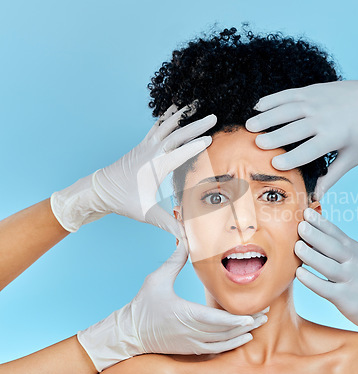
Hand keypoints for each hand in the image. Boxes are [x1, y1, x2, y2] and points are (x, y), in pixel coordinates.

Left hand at [51, 104, 215, 235]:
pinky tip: (172, 111)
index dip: (196, 146)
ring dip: (181, 116)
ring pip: (166, 126)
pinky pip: (157, 127)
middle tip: (213, 117)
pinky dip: (167, 118)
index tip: (211, 139)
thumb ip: (168, 224)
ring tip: (194, 105)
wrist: (99, 190)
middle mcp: (150, 152)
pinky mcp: (142, 145)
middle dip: (196, 125)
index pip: (180, 153)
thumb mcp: (146, 214)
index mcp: (154, 167)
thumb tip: (186, 238)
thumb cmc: (122, 201)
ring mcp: (145, 146)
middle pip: (176, 134)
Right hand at [77, 240, 268, 371]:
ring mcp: (191, 343)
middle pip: (225, 331)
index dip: (237, 319)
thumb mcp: (156, 279)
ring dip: (242, 335)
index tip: (253, 315)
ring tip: (258, 326)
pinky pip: (215, 349)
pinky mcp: (189, 348)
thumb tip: (186, 241)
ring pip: (223, 342)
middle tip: (265, 314)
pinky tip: (242, 339)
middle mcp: (191, 331)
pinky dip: (230, 345)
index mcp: (185, 313)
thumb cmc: (142, 306)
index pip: (217, 319)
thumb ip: (174, 260)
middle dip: (248, 324)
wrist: (129, 333)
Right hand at [246, 77, 357, 199]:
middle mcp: (323, 117)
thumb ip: (332, 176)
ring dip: (267, 117)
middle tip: (255, 144)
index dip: (290, 159)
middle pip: (293, 129)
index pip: (308, 150)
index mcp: (334, 136)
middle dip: (273, 137)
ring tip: (249, 126)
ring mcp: (317, 101)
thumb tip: (316, 197)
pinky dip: (272, 99)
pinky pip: (289, 94)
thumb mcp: (353, 157)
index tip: (274, 166)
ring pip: (287, 109)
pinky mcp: (313, 90)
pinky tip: (258, 106)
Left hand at [294, 208, 357, 339]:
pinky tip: (299, 274)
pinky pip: (326, 288)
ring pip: (328, 266)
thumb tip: (309, 235)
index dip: (321, 223)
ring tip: (297, 246)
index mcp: (354, 250)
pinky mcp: (346, 298)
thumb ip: (337, 247)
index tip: (306, 213)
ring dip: (311, 256)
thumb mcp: (357, 258)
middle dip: (316, 235)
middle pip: (333, 246)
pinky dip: (312, 280)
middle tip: (300, 225)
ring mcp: (351, 280)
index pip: (336, 233)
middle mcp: (354, 262)